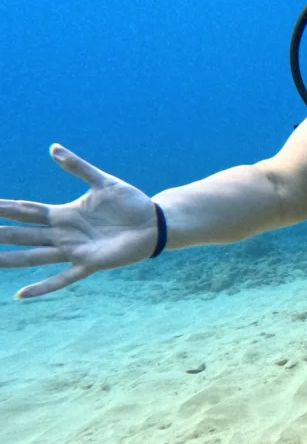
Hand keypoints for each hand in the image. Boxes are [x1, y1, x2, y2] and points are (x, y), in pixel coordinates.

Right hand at [0, 144, 159, 298]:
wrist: (154, 223)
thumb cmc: (130, 202)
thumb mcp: (102, 182)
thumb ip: (77, 166)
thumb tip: (52, 148)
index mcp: (63, 214)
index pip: (24, 210)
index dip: (2, 207)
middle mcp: (63, 234)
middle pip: (22, 233)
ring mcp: (74, 250)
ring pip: (34, 256)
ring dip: (10, 260)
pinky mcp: (90, 263)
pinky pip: (63, 278)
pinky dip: (43, 286)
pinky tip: (22, 294)